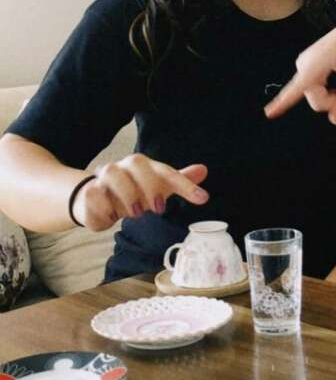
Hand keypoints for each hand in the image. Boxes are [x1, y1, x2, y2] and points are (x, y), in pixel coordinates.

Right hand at [72, 156, 208, 230]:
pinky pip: (95, 194)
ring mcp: (104, 178)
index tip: (203, 198)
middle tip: (158, 208)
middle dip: (149, 185)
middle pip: (136, 163)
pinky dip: (107, 208)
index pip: (167, 171)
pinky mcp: (89, 192)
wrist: (96, 199)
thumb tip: (203, 169)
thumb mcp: (158, 188)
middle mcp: (124, 168)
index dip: (185, 185)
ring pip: (112, 173)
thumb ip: (179, 181)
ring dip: (127, 194)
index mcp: (144, 166)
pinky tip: (112, 216)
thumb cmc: (132, 192)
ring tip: (135, 213)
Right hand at [264, 26, 335, 124]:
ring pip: (314, 98)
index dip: (283, 102)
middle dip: (332, 101)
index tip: (269, 113)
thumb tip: (334, 120)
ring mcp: (302, 67)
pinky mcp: (304, 70)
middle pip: (315, 101)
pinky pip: (313, 92)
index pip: (299, 86)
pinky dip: (326, 92)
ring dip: (330, 97)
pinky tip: (335, 82)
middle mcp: (304, 65)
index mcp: (317, 63)